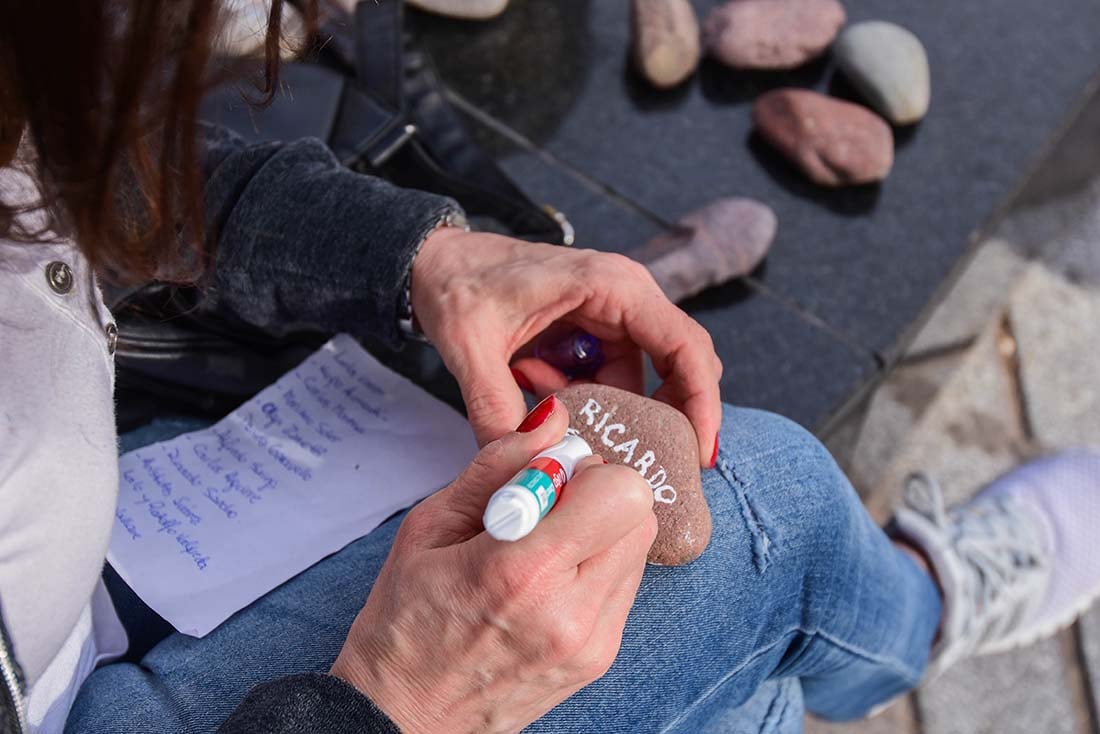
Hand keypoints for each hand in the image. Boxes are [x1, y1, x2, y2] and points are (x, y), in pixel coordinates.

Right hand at [330, 400, 656, 733]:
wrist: (402, 717)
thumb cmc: (403, 622)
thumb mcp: (429, 526)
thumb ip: (499, 465)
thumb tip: (552, 419)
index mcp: (522, 571)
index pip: (620, 491)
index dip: (583, 468)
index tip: (543, 477)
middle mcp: (571, 612)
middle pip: (640, 512)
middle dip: (597, 493)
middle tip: (544, 507)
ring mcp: (592, 642)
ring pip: (639, 545)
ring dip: (601, 528)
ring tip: (542, 547)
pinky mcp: (601, 658)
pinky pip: (626, 582)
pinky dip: (598, 564)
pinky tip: (550, 579)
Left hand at [410, 227, 722, 464]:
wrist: (432, 261)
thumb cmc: (456, 281)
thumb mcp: (469, 343)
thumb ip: (494, 403)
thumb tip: (521, 462)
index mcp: (612, 285)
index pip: (685, 346)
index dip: (701, 403)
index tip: (698, 454)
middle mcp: (624, 298)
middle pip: (676, 368)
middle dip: (660, 417)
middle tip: (638, 464)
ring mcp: (610, 316)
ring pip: (636, 382)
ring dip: (598, 407)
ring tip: (534, 389)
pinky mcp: (593, 334)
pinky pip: (606, 381)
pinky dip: (577, 398)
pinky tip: (530, 380)